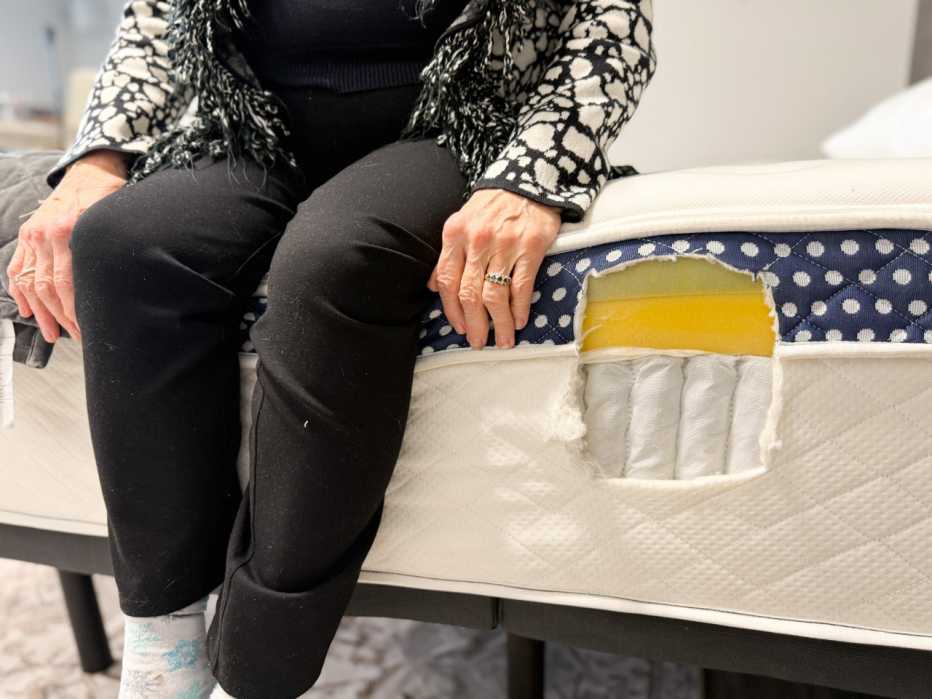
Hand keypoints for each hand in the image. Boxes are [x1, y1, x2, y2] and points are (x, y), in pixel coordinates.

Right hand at [7, 150, 127, 342]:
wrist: (92, 170)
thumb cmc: (110, 196)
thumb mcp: (115, 219)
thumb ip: (109, 248)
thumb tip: (119, 286)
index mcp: (69, 231)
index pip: (67, 283)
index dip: (75, 311)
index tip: (88, 330)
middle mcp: (45, 234)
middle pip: (48, 287)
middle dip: (60, 317)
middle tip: (76, 337)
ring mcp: (33, 234)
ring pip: (30, 281)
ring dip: (41, 312)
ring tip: (52, 334)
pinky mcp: (27, 233)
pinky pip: (17, 267)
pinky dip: (20, 291)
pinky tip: (28, 311)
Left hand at [428, 188, 561, 349]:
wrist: (529, 180)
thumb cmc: (494, 206)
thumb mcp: (462, 222)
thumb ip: (448, 254)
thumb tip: (433, 285)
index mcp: (455, 234)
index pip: (447, 281)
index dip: (452, 310)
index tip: (459, 327)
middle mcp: (477, 240)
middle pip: (470, 294)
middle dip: (474, 324)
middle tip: (478, 341)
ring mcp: (505, 245)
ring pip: (495, 296)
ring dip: (499, 324)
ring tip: (502, 339)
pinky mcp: (530, 247)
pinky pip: (521, 287)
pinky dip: (519, 309)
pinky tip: (518, 321)